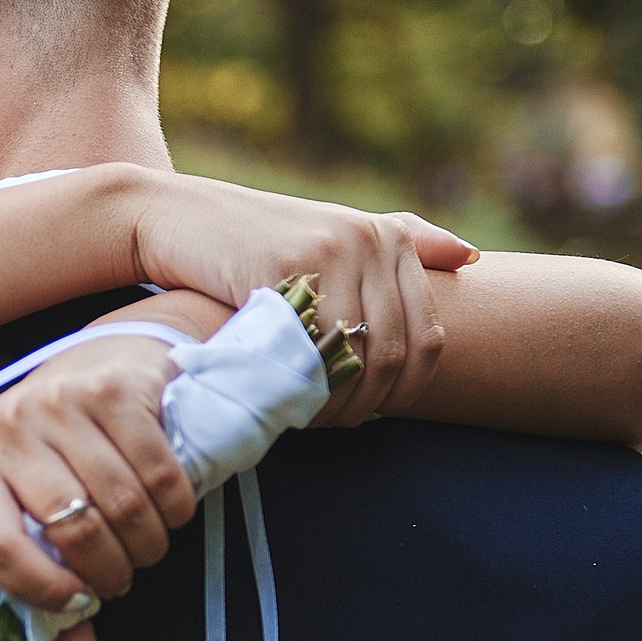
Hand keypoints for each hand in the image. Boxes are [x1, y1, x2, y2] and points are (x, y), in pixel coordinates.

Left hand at [0, 334, 196, 640]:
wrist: (105, 360)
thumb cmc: (62, 449)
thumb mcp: (36, 504)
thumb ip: (49, 577)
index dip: (41, 591)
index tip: (78, 604)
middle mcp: (7, 426)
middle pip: (70, 531)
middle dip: (109, 573)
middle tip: (122, 577)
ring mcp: (60, 402)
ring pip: (119, 506)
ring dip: (146, 545)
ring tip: (147, 547)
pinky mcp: (114, 389)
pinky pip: (158, 473)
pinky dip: (174, 509)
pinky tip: (171, 512)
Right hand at [122, 174, 473, 425]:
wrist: (171, 217)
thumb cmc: (249, 242)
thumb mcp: (329, 238)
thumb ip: (396, 244)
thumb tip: (470, 256)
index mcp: (390, 237)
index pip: (428, 339)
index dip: (402, 391)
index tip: (366, 412)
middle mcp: (370, 239)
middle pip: (395, 354)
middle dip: (366, 404)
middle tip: (330, 424)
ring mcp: (330, 249)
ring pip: (357, 358)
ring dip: (335, 402)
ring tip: (306, 417)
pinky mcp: (287, 263)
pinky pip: (312, 347)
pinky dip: (302, 386)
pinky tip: (283, 397)